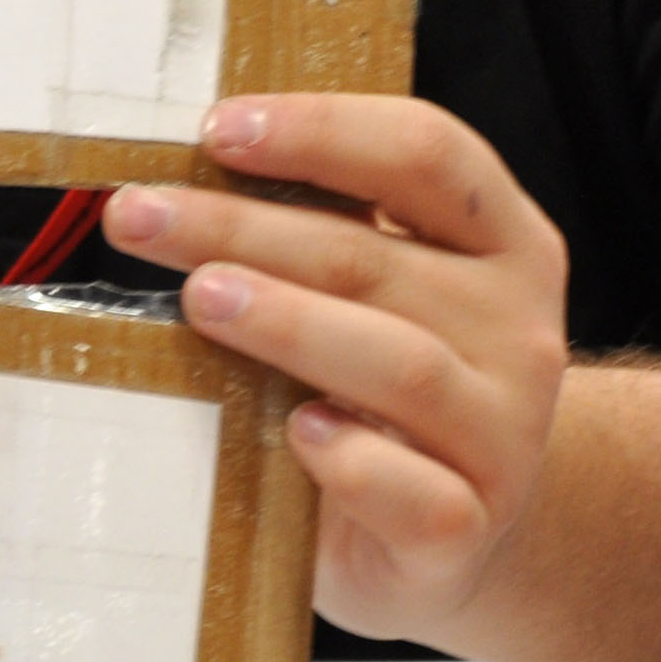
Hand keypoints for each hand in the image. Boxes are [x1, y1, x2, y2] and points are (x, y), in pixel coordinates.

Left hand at [103, 95, 570, 650]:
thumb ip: (318, 241)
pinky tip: (298, 432)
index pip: (427, 154)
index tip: (214, 130)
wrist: (456, 532)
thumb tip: (178, 183)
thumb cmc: (387, 396)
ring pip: (401, 365)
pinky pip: (414, 492)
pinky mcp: (469, 526)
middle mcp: (517, 330)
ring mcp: (504, 434)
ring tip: (202, 299)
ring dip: (290, 324)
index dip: (321, 129)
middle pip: (376, 259)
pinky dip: (352, 458)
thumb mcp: (377, 298)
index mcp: (503, 243)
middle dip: (244, 228)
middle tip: (143, 218)